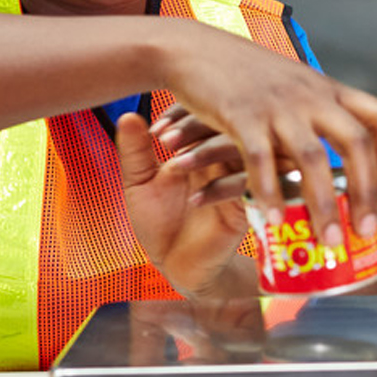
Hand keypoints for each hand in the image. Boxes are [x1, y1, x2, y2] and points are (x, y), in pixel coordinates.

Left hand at [117, 112, 254, 298]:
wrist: (174, 264)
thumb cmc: (159, 221)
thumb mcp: (139, 183)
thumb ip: (135, 152)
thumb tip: (128, 116)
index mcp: (202, 145)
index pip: (204, 112)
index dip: (181, 113)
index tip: (155, 131)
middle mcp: (225, 159)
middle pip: (228, 124)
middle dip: (196, 128)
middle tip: (166, 141)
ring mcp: (240, 181)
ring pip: (242, 151)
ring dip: (209, 153)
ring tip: (176, 165)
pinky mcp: (248, 209)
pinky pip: (246, 187)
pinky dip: (220, 189)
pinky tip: (194, 200)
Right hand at [155, 30, 376, 249]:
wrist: (194, 49)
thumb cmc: (245, 75)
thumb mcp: (294, 84)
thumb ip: (318, 112)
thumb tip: (340, 152)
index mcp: (328, 89)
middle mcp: (311, 96)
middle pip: (356, 143)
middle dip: (366, 193)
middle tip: (365, 232)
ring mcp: (277, 105)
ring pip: (312, 159)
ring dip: (324, 205)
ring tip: (330, 241)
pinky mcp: (241, 115)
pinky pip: (261, 160)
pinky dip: (270, 194)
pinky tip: (274, 221)